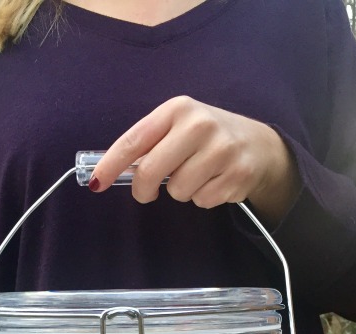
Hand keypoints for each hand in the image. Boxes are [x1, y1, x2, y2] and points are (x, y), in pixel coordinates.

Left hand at [89, 96, 299, 225]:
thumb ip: (149, 145)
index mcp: (178, 109)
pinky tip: (215, 181)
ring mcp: (222, 150)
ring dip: (181, 191)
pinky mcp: (237, 174)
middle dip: (144, 188)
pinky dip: (203, 198)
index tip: (96, 183)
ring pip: (178, 191)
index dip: (112, 164)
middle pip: (152, 171)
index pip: (135, 140)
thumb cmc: (206, 138)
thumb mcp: (178, 128)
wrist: (258, 144)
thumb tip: (108, 173)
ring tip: (197, 175)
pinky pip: (202, 201)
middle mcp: (200, 125)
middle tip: (147, 192)